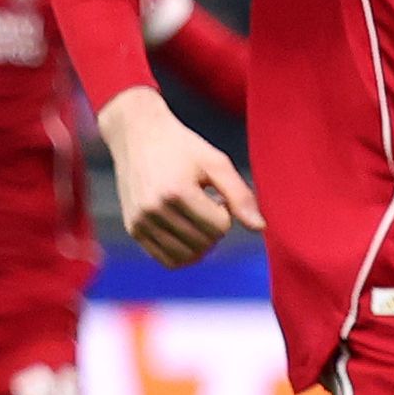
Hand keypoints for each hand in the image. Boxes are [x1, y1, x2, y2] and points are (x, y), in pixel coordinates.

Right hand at [97, 86, 259, 267]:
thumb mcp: (216, 163)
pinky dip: (184, 253)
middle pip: (204, 244)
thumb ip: (240, 196)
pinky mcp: (133, 229)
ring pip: (186, 257)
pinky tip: (186, 230)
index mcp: (176, 192)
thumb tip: (260, 228)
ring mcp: (140, 222)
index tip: (217, 195)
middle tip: (207, 204)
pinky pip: (166, 260)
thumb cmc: (182, 147)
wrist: (137, 134)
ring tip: (196, 216)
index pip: (219, 228)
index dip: (226, 213)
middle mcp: (153, 210)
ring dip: (201, 243)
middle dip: (214, 229)